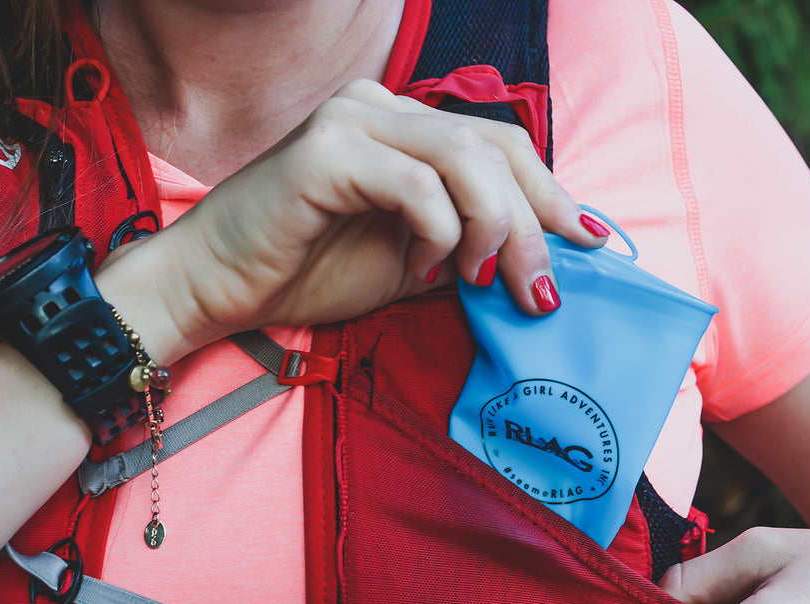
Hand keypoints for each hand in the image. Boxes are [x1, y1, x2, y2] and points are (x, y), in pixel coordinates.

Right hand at [98, 79, 602, 362]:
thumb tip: (545, 261)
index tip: (590, 245)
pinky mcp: (327, 151)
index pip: (501, 143)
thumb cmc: (310, 271)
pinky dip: (439, 232)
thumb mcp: (416, 261)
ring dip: (496, 228)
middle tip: (544, 289)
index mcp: (404, 125)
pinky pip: (419, 185)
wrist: (219, 288)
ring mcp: (353, 121)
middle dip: (535, 224)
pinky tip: (425, 268)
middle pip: (495, 148)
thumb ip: (471, 245)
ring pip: (466, 160)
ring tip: (488, 281)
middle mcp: (381, 107)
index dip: (552, 194)